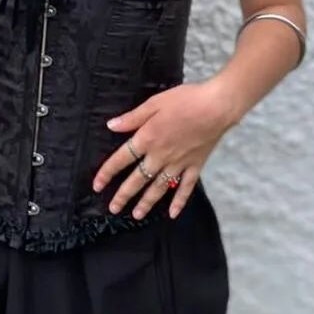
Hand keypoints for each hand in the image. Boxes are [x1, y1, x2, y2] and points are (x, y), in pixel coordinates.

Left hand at [91, 79, 234, 219]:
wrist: (216, 106)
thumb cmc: (185, 100)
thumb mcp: (154, 103)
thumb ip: (132, 118)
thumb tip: (111, 126)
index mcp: (147, 139)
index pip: (121, 159)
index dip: (107, 173)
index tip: (97, 185)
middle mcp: (160, 156)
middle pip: (138, 179)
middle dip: (124, 195)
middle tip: (113, 208)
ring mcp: (179, 163)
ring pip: (159, 187)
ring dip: (147, 202)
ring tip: (137, 214)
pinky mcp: (195, 165)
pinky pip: (185, 187)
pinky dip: (179, 201)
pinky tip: (173, 213)